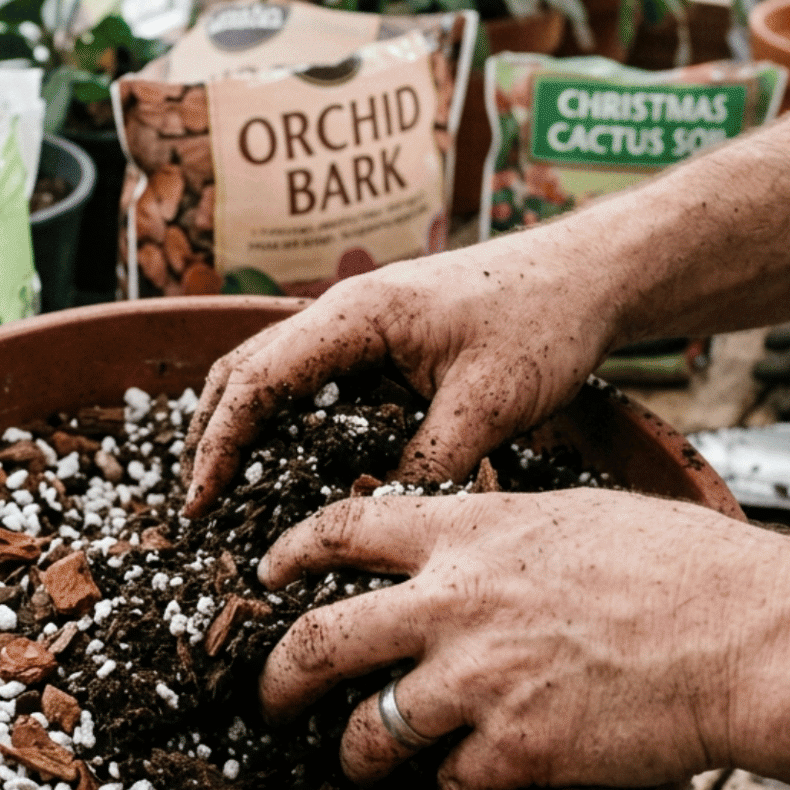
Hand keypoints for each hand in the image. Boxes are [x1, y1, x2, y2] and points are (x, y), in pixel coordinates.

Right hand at [184, 231, 624, 514]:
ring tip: (228, 491)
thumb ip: (431, 461)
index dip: (219, 445)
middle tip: (199, 507)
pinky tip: (294, 466)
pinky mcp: (384, 341)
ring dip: (243, 426)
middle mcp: (343, 313)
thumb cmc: (544, 322)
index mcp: (355, 316)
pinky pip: (313, 380)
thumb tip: (378, 514)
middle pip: (246, 372)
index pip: (257, 382)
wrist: (591, 275)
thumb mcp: (489, 404)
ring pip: (273, 373)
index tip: (199, 502)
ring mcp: (361, 324)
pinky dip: (285, 420)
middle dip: (213, 437)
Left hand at [255, 490, 789, 789]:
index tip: (266, 574)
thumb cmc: (689, 568)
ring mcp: (478, 680)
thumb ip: (506, 528)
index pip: (343, 528)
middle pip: (317, 641)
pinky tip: (461, 785)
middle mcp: (455, 603)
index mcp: (470, 533)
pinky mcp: (514, 748)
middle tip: (271, 700)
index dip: (289, 553)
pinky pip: (444, 783)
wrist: (750, 636)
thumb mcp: (580, 514)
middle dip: (276, 679)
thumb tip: (471, 538)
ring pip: (367, 730)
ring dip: (353, 754)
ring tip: (356, 764)